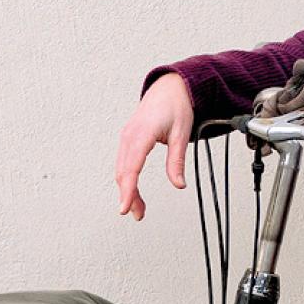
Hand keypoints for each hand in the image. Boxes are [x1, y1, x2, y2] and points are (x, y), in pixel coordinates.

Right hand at [116, 73, 194, 219]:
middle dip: (128, 196)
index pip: (132, 168)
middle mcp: (129, 136)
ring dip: (127, 190)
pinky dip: (127, 179)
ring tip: (138, 209)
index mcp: (142, 134)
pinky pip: (124, 162)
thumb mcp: (182, 134)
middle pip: (123, 173)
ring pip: (121, 170)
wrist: (169, 87)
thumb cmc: (176, 106)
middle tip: (139, 215)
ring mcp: (126, 137)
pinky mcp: (128, 139)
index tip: (126, 208)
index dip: (128, 191)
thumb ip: (177, 160)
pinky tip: (133, 191)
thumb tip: (179, 184)